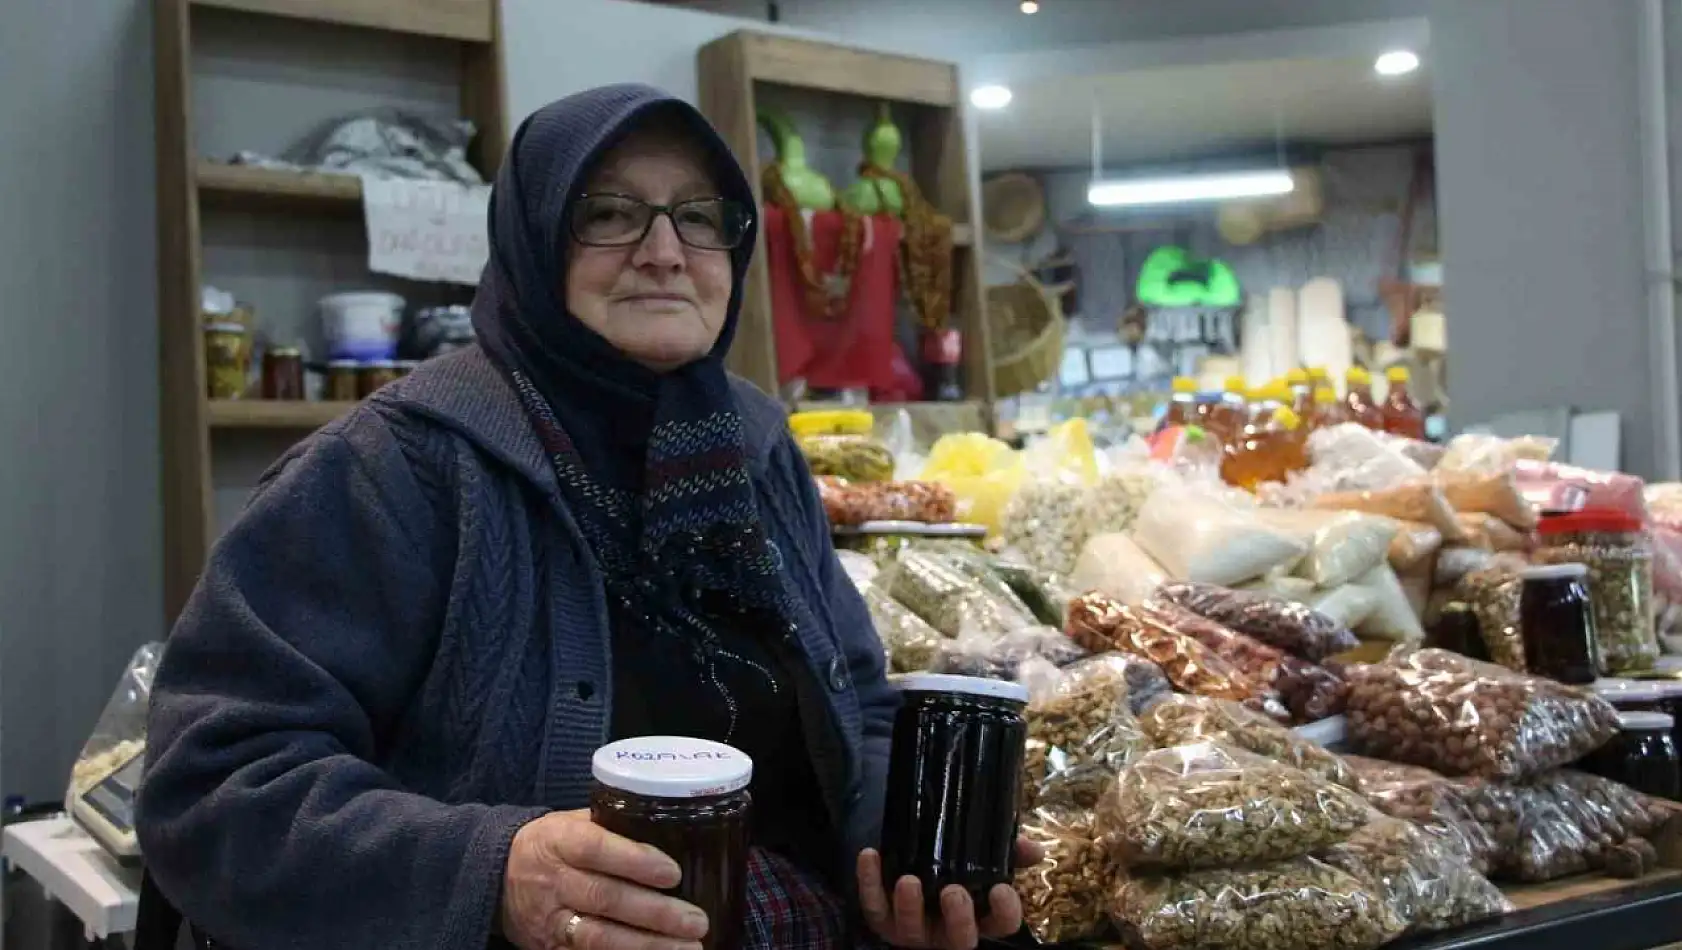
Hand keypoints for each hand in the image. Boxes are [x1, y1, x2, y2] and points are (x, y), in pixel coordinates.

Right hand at [500, 809, 708, 949]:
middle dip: (655, 913)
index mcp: (558, 840)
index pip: (596, 849)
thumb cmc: (552, 844)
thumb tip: (670, 828)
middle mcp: (553, 881)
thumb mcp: (570, 822)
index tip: (673, 873)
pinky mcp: (551, 948)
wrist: (497, 875)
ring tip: (688, 948)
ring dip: (647, 946)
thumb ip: (612, 825)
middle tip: (695, 921)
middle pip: (605, 898)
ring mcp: (550, 920)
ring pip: (599, 937)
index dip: (635, 861)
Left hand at [856, 838, 1043, 949]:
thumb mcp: (980, 857)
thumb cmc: (951, 865)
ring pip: (911, 930)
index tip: (1002, 889)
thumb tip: (1034, 849)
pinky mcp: (882, 919)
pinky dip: (868, 882)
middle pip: (959, 940)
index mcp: (978, 917)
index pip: (1001, 925)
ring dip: (909, 907)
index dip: (1005, 912)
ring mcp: (913, 929)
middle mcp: (947, 931)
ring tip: (908, 880)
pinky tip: (870, 855)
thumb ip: (1007, 851)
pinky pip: (873, 907)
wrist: (908, 857)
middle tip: (953, 892)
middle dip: (957, 919)